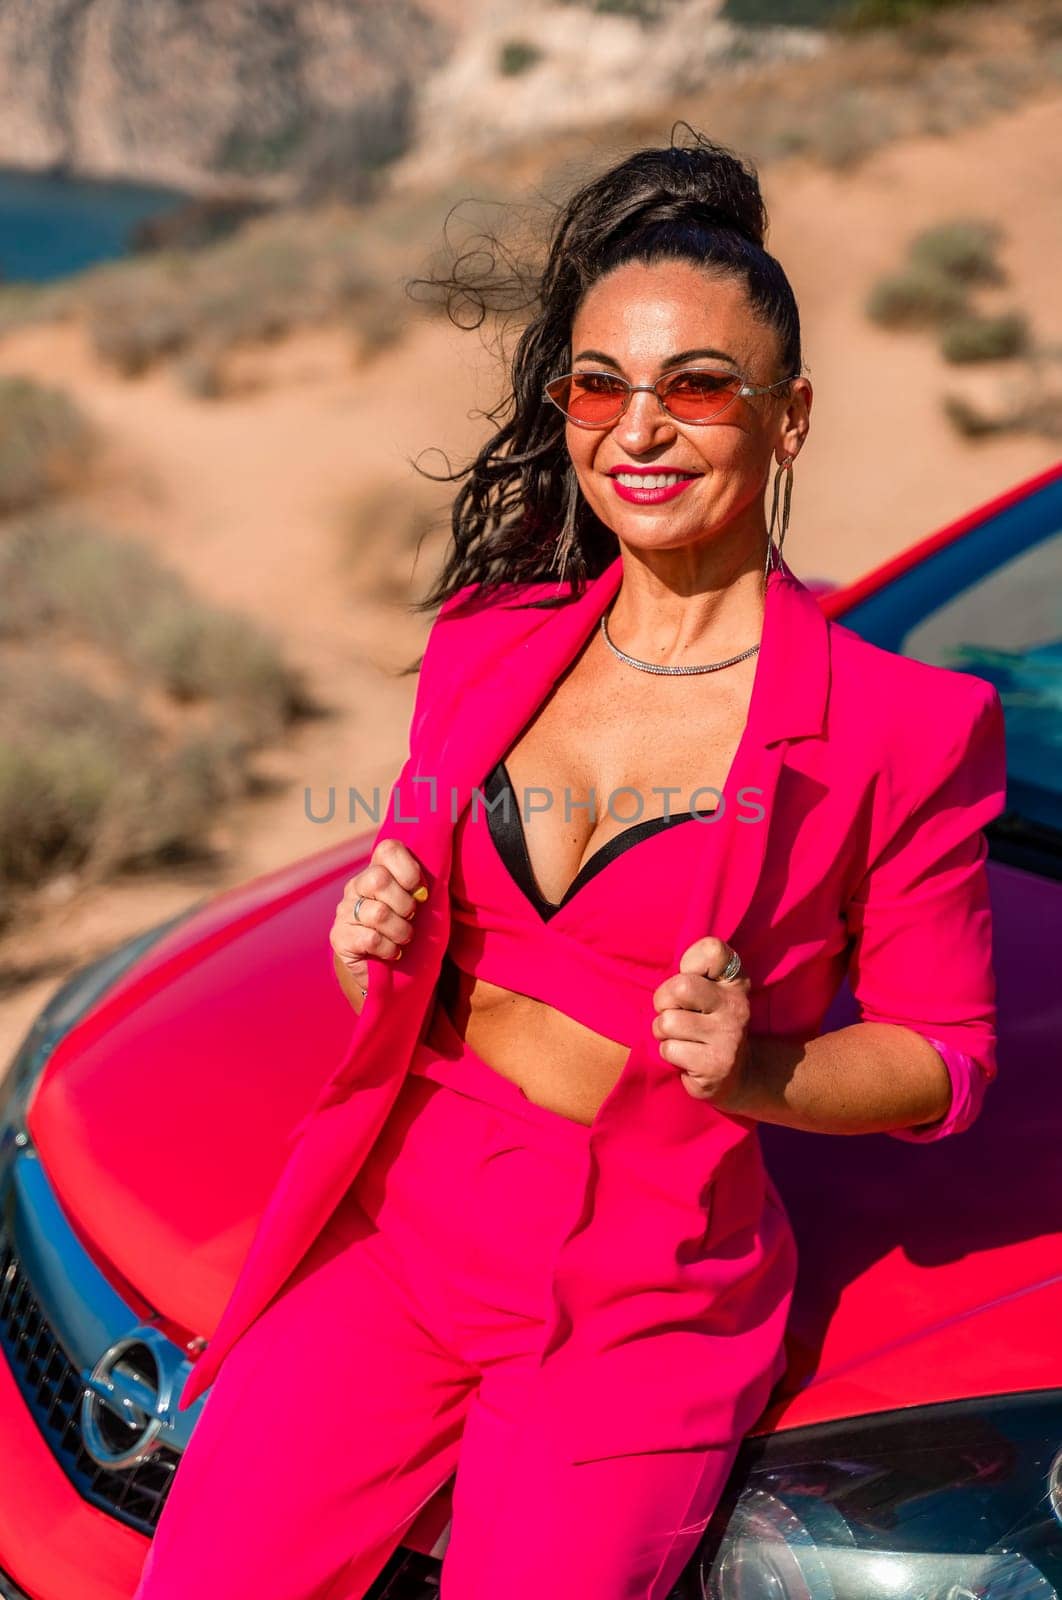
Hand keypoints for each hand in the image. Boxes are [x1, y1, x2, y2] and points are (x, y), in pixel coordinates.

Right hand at [329, 839, 428, 999]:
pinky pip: (371, 939)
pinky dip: (390, 948)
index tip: (421, 893)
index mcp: (377, 870)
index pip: (388, 849)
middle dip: (405, 903)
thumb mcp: (419, 906)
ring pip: (378, 913)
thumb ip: (422, 888)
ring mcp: (344, 911)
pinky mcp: (339, 936)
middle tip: (411, 917)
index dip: (409, 870)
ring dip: (401, 931)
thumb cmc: (406, 929)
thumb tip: (428, 885)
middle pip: (379, 879)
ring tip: (404, 939)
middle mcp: (356, 886)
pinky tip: (392, 952)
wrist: (383, 970)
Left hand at [650, 936, 750, 1107]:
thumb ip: (692, 973)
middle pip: (681, 987)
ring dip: (663, 1032)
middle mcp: (737, 1005)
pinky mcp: (715, 1066)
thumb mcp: (708, 990)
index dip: (690, 961)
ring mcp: (728, 1037)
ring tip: (680, 1036)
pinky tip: (686, 1056)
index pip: (712, 950)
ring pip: (668, 1022)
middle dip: (664, 1001)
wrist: (735, 1072)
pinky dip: (669, 1054)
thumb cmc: (707, 1021)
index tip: (691, 977)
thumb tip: (662, 971)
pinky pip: (669, 1050)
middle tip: (673, 1012)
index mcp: (735, 980)